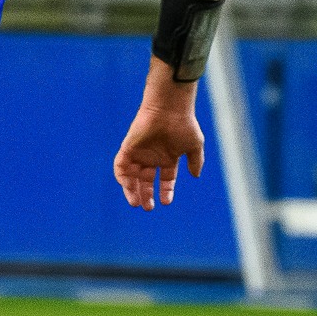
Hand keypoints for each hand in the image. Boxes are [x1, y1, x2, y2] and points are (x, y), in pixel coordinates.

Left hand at [114, 68, 205, 208]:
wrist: (169, 108)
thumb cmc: (184, 124)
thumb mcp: (194, 146)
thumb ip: (195, 162)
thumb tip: (195, 176)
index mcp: (168, 158)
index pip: (165, 179)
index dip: (166, 191)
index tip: (166, 202)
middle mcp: (153, 157)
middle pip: (146, 181)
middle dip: (146, 195)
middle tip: (147, 207)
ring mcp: (140, 153)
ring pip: (133, 176)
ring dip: (132, 190)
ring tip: (136, 202)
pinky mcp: (129, 147)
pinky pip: (121, 165)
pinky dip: (122, 177)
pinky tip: (127, 186)